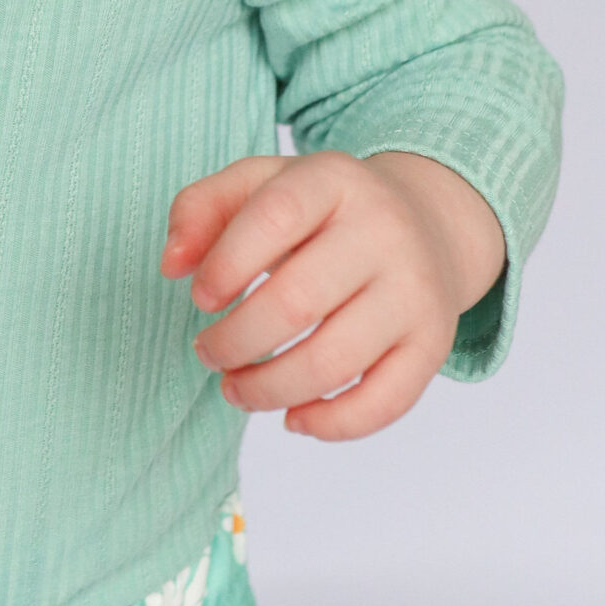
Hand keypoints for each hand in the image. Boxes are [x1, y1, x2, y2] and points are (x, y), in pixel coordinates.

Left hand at [160, 149, 506, 440]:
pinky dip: (331, 425)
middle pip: (297, 302)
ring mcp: (414, 291)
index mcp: (333, 180)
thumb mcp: (261, 184)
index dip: (225, 264)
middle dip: (234, 341)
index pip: (274, 217)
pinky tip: (292, 418)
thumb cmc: (320, 210)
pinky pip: (384, 402)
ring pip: (334, 361)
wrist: (426, 222)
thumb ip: (200, 208)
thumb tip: (172, 265)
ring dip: (268, 389)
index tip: (200, 298)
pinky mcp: (433, 344)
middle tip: (208, 351)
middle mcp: (384, 231)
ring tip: (234, 387)